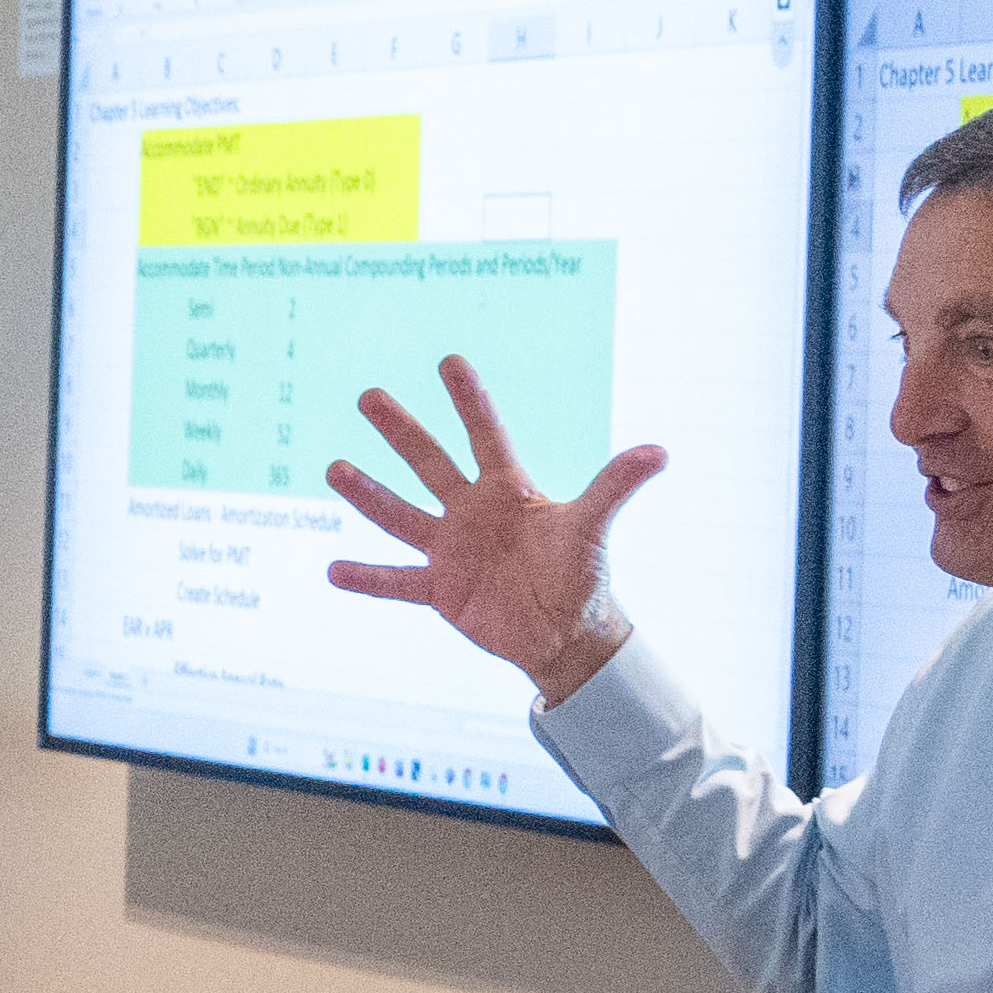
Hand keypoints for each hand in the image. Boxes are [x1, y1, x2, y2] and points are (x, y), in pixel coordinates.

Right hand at [319, 355, 666, 687]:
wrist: (565, 632)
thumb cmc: (582, 573)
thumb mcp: (593, 527)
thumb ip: (615, 486)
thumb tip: (659, 451)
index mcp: (508, 489)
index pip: (485, 435)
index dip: (468, 400)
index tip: (449, 360)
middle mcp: (471, 511)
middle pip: (430, 463)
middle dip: (401, 432)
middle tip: (369, 396)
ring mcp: (450, 549)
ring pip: (401, 517)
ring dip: (369, 496)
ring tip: (335, 468)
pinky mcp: (439, 591)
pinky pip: (396, 583)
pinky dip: (367, 580)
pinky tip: (333, 571)